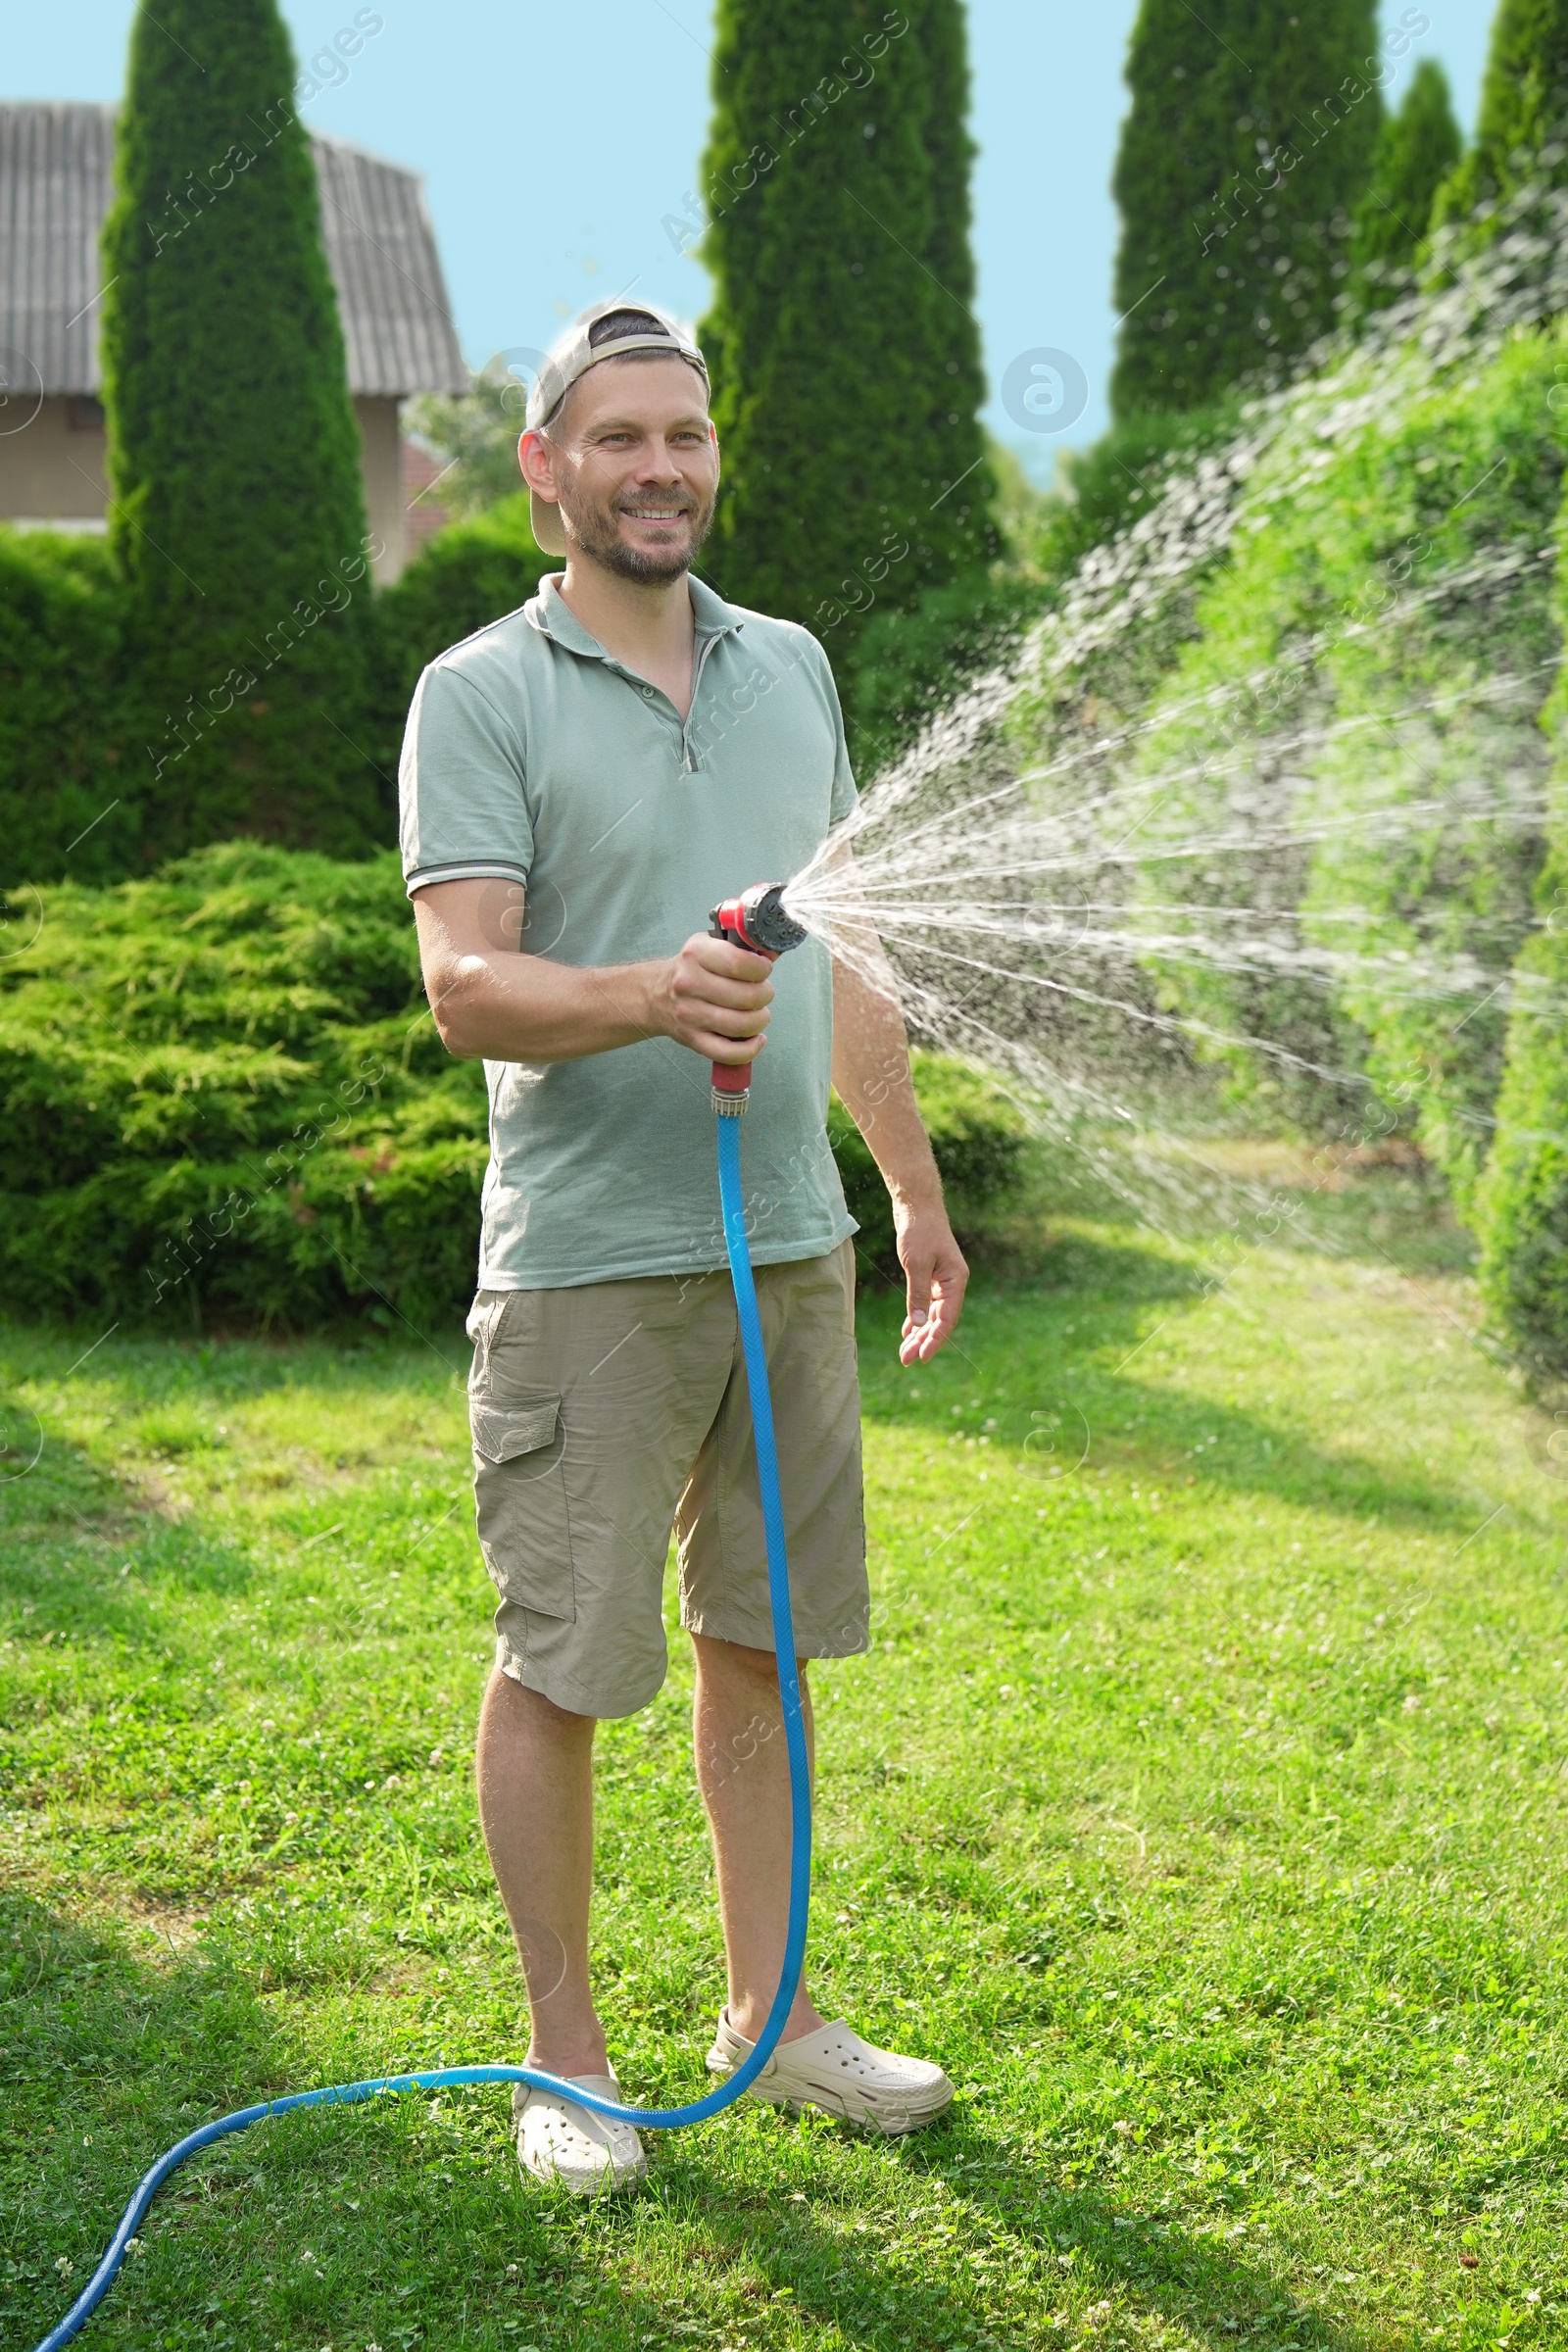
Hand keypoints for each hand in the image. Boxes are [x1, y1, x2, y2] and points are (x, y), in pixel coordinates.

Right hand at [654, 931, 774, 1063]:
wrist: (656, 995)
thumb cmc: (692, 969)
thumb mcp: (710, 945)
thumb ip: (743, 946)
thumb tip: (773, 952)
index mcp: (696, 954)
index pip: (738, 963)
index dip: (761, 969)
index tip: (764, 970)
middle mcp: (689, 983)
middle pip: (746, 996)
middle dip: (765, 995)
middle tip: (763, 993)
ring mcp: (689, 1014)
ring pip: (741, 1025)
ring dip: (760, 1020)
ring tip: (759, 1013)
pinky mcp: (692, 1039)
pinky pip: (729, 1053)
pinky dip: (750, 1049)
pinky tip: (756, 1039)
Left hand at [894, 1200, 968, 1363]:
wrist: (917, 1205)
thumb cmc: (919, 1231)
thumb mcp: (916, 1264)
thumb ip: (919, 1295)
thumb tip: (921, 1325)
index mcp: (956, 1281)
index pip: (947, 1319)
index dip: (935, 1340)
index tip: (921, 1358)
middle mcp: (952, 1283)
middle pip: (939, 1320)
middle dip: (923, 1341)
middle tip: (906, 1360)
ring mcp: (942, 1280)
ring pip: (932, 1314)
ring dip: (919, 1332)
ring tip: (904, 1351)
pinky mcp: (930, 1275)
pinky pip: (926, 1303)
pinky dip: (917, 1317)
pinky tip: (907, 1331)